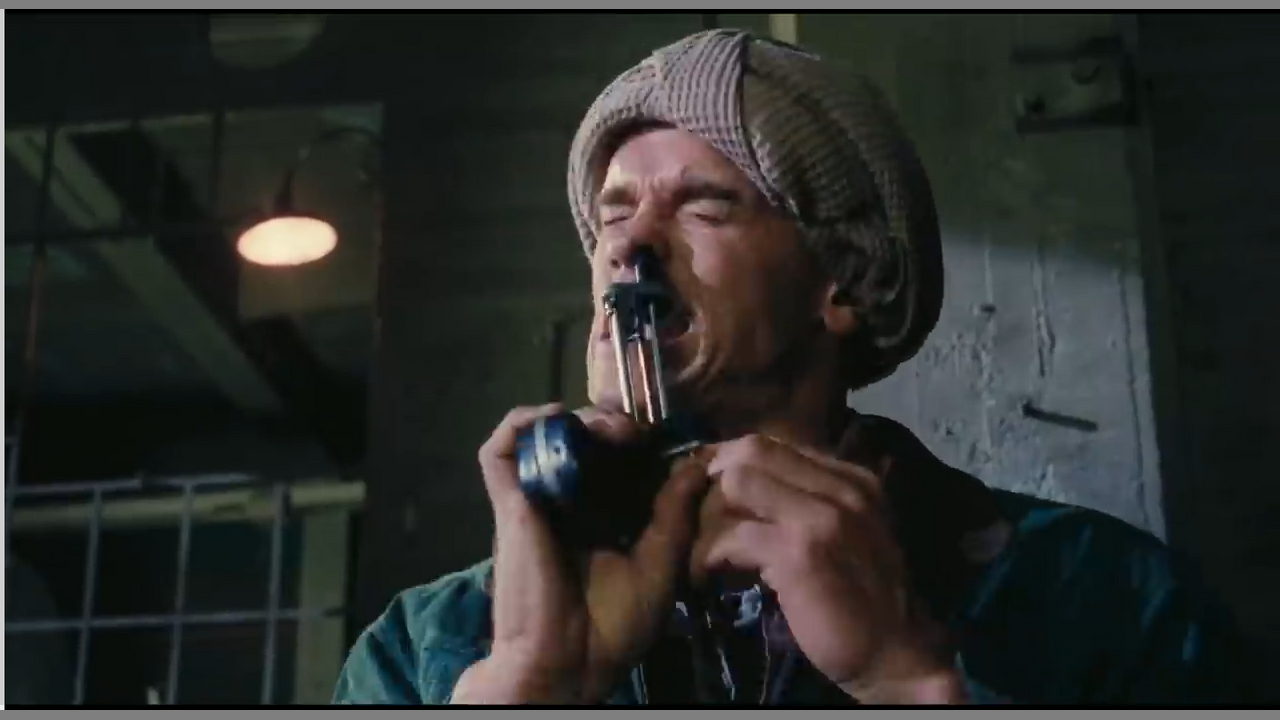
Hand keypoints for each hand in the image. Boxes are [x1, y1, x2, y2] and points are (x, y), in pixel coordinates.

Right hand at [453, 403, 708, 703]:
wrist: (566, 664)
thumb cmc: (613, 626)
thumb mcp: (660, 566)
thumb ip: (674, 514)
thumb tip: (698, 465)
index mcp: (603, 519)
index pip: (617, 461)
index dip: (638, 440)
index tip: (669, 437)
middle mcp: (569, 503)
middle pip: (583, 439)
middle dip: (613, 423)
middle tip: (638, 432)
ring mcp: (537, 500)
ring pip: (545, 435)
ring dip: (577, 418)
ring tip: (609, 429)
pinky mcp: (509, 503)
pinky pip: (499, 452)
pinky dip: (522, 424)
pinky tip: (556, 419)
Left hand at [690, 434, 961, 703]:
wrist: (896, 651)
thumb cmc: (866, 596)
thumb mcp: (850, 530)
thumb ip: (811, 500)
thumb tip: (747, 480)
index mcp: (853, 479)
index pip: (777, 443)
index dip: (734, 458)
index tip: (712, 483)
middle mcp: (842, 488)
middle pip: (754, 450)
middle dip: (717, 477)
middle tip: (701, 511)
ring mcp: (821, 517)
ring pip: (739, 483)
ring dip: (712, 516)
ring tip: (706, 546)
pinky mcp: (799, 553)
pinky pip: (734, 536)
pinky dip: (712, 555)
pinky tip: (710, 573)